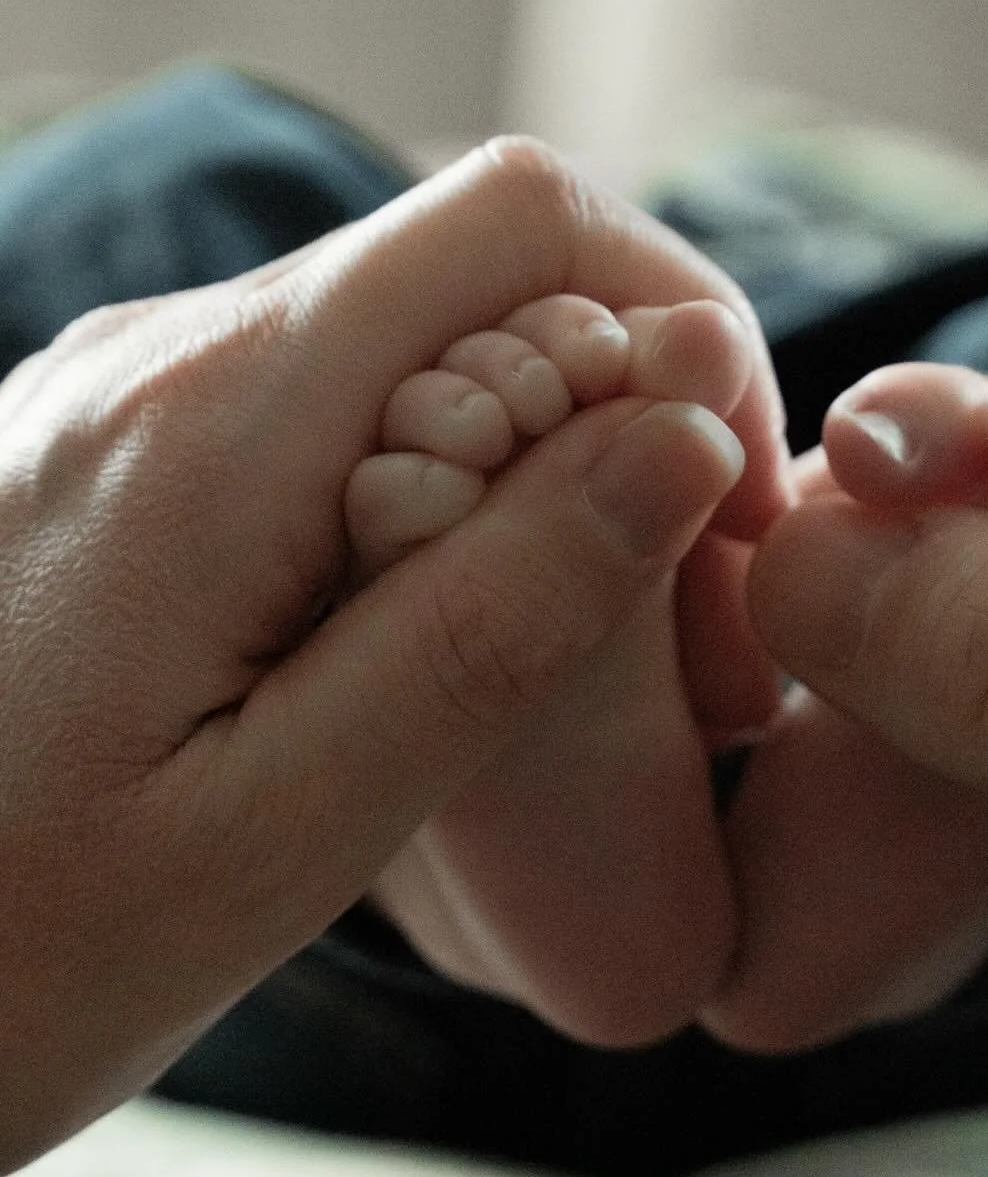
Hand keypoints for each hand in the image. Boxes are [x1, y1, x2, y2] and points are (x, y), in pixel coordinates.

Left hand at [0, 141, 786, 1169]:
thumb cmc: (7, 955)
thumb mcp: (280, 836)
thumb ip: (489, 625)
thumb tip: (674, 437)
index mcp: (212, 430)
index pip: (517, 221)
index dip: (675, 321)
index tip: (726, 514)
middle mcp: (164, 366)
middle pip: (479, 269)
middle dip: (629, 412)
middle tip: (684, 642)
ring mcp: (132, 401)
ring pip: (416, 341)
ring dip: (542, 462)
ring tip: (583, 666)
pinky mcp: (123, 460)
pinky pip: (334, 412)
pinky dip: (442, 493)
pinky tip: (440, 648)